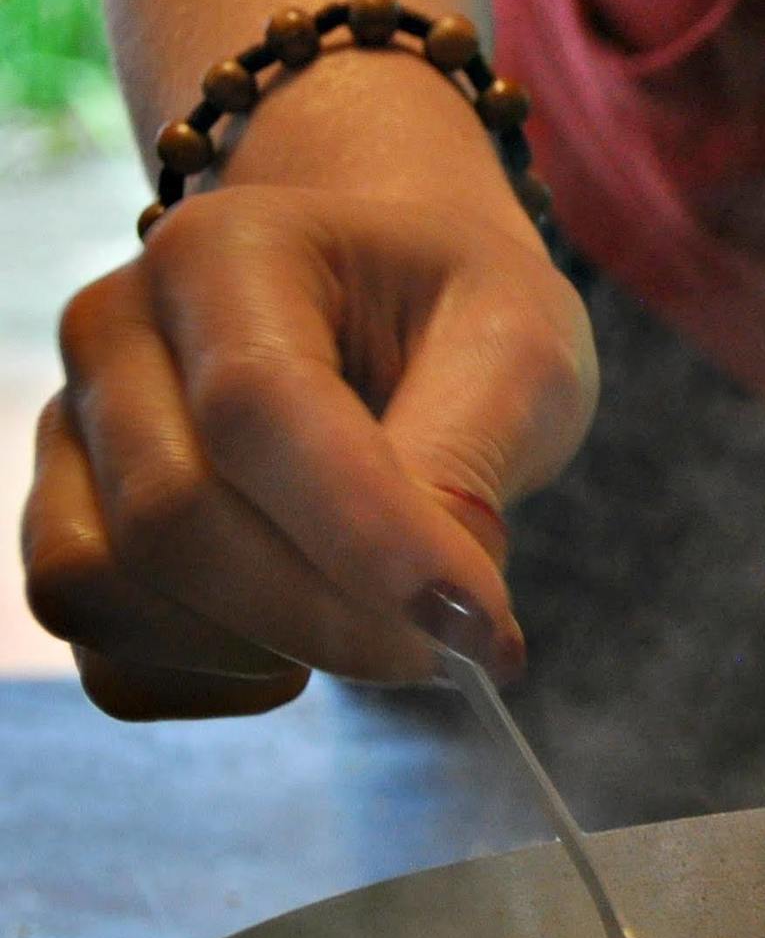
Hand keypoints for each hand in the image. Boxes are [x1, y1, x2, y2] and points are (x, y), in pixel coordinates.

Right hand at [22, 182, 595, 717]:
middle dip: (334, 618)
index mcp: (230, 252)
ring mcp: (76, 435)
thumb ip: (469, 462)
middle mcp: (118, 331)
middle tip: (458, 635)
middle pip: (174, 519)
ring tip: (377, 615)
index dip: (369, 540)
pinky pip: (111, 660)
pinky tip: (306, 643)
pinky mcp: (74, 528)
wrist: (392, 300)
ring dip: (268, 649)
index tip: (481, 627)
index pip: (258, 409)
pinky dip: (216, 684)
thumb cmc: (458, 314)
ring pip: (110, 594)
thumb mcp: (516, 348)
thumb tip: (442, 609)